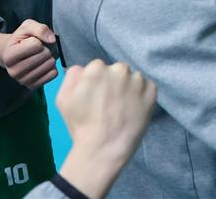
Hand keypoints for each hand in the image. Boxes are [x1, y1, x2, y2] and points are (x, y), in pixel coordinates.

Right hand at [3, 19, 57, 89]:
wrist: (13, 54)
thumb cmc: (21, 39)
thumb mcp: (27, 27)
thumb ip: (40, 29)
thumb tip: (52, 40)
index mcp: (9, 56)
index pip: (36, 45)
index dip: (38, 40)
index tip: (30, 42)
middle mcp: (14, 71)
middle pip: (45, 55)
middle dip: (46, 48)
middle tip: (37, 50)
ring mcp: (23, 81)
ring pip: (50, 65)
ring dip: (49, 58)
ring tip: (40, 56)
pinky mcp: (32, 86)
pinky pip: (53, 74)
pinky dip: (52, 67)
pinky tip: (43, 65)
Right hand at [56, 61, 157, 198]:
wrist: (104, 148)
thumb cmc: (81, 125)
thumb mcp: (63, 100)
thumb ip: (72, 77)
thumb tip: (82, 68)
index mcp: (97, 68)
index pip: (98, 68)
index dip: (96, 82)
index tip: (96, 97)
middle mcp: (119, 69)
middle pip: (117, 71)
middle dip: (113, 82)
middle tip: (109, 103)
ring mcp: (138, 80)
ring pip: (132, 78)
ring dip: (128, 88)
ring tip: (122, 108)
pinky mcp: (152, 91)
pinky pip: (147, 87)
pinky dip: (142, 95)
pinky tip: (133, 109)